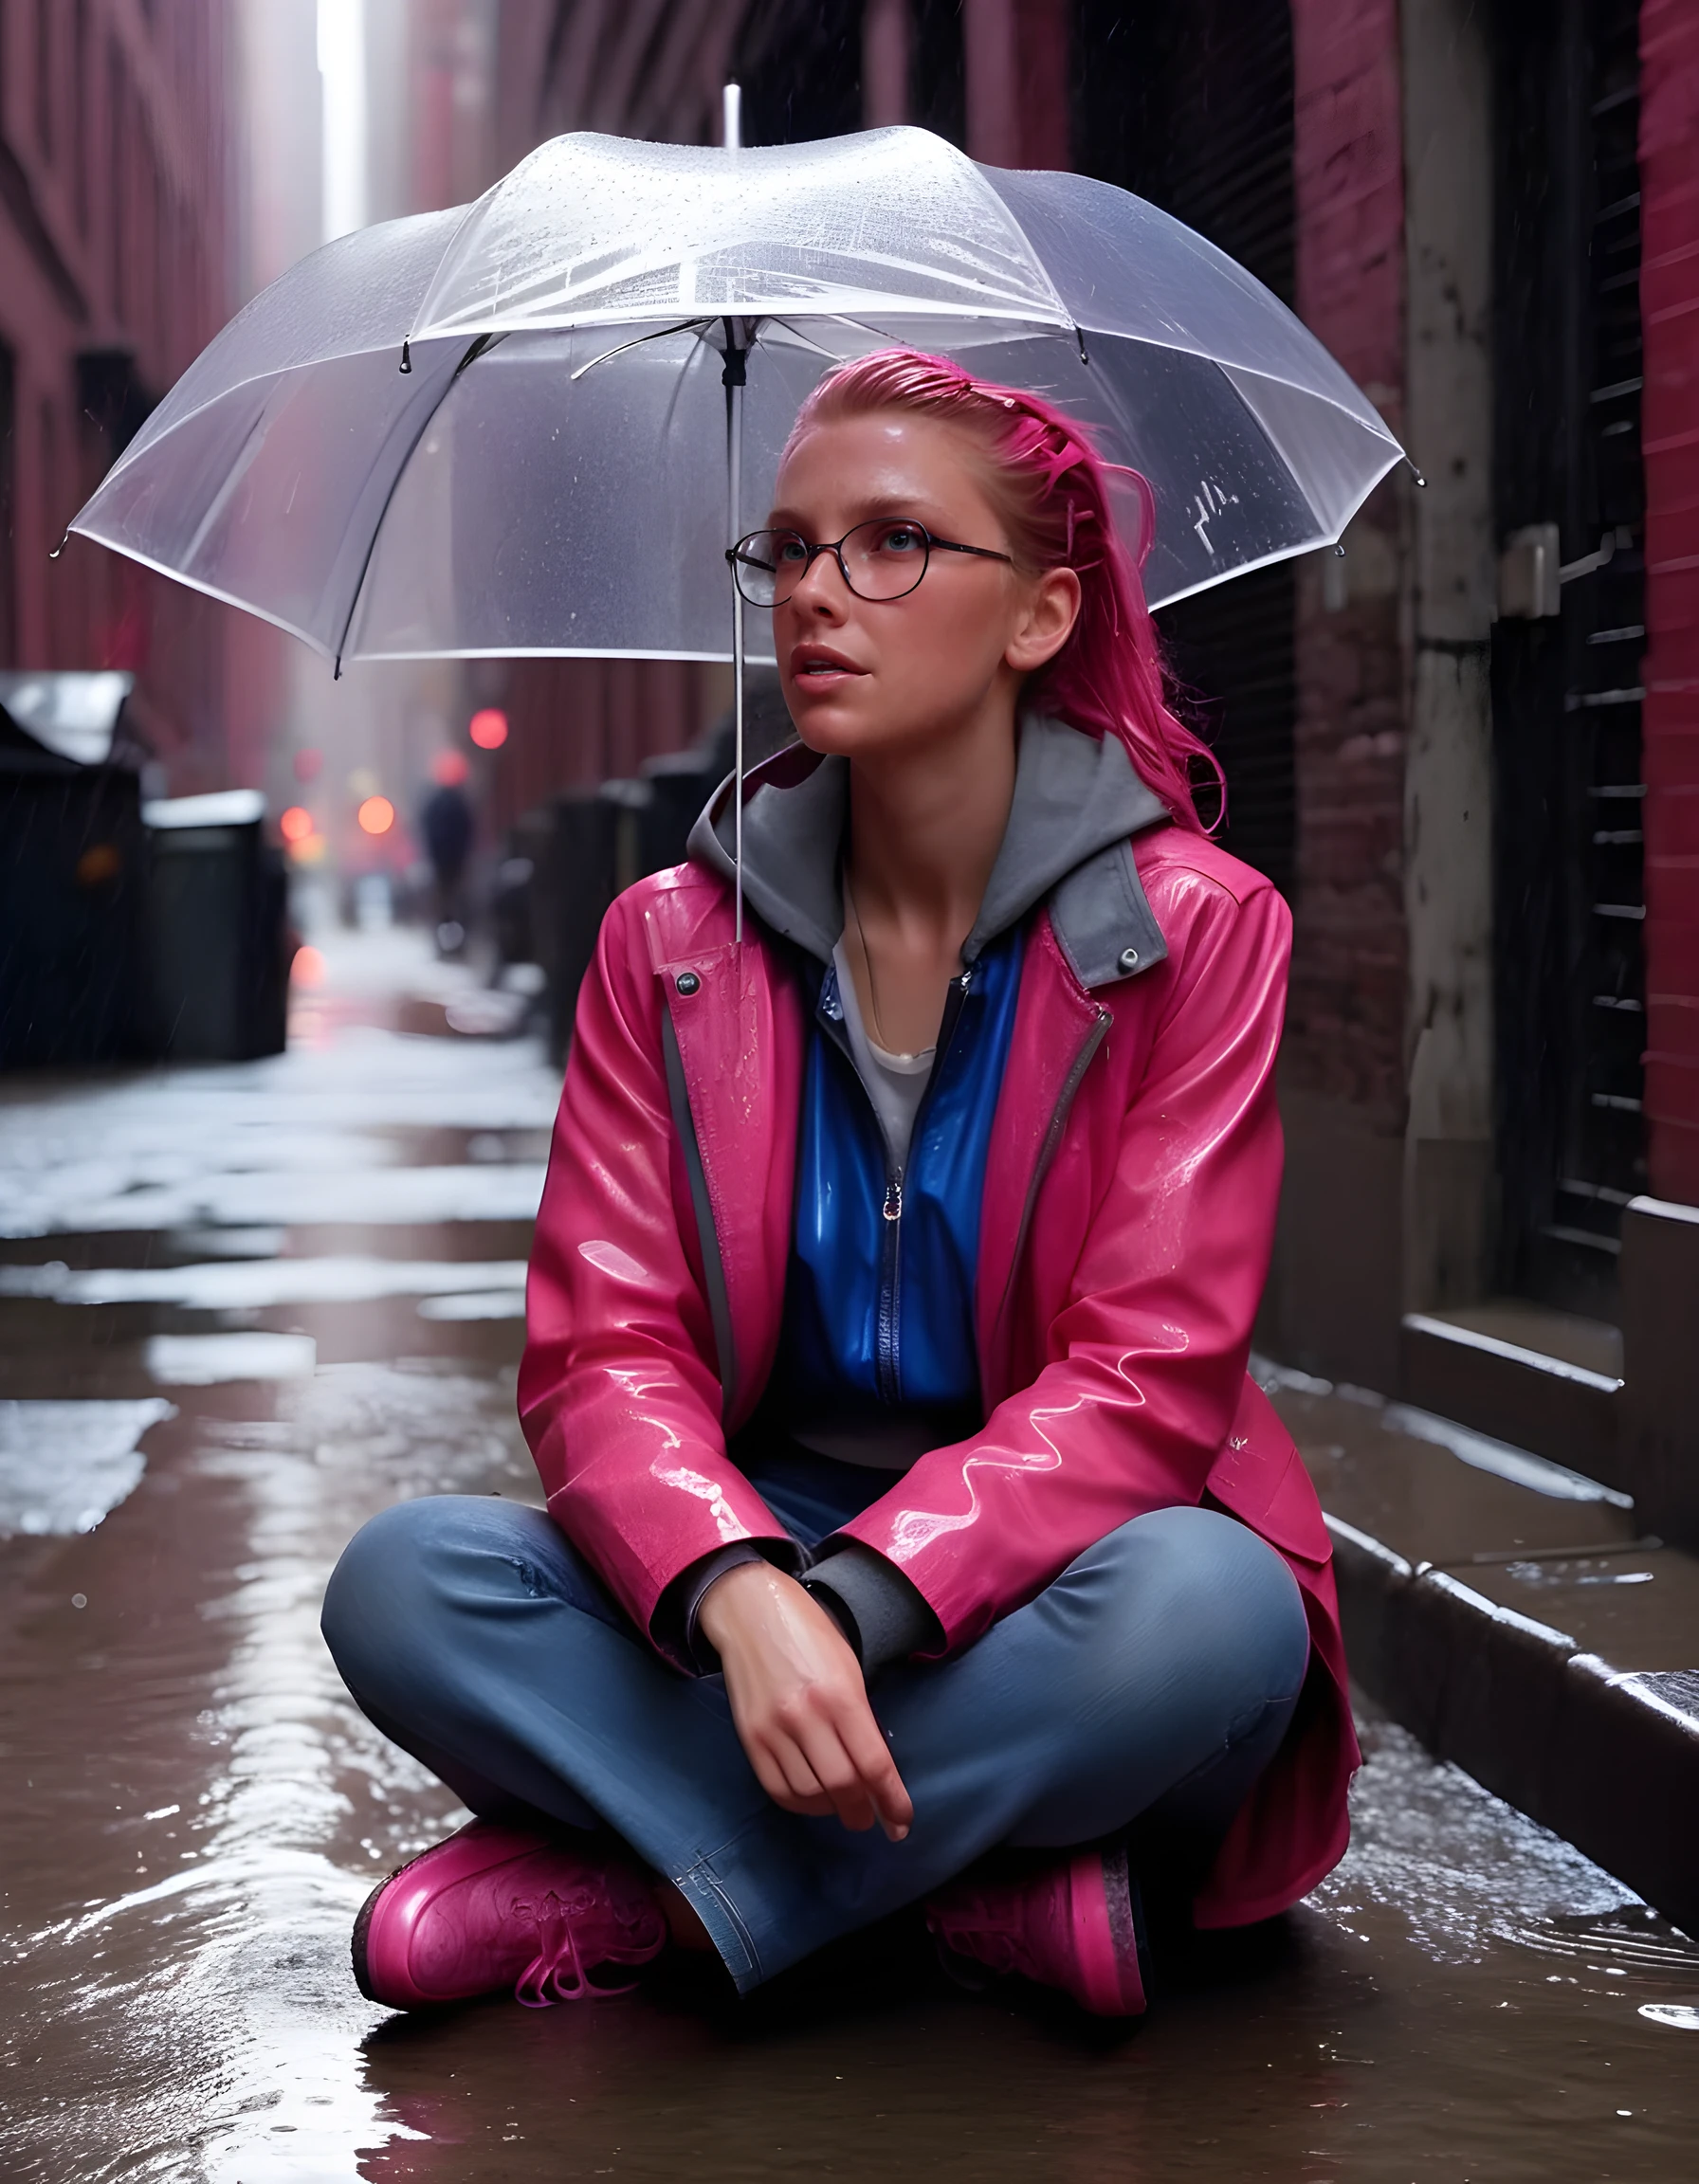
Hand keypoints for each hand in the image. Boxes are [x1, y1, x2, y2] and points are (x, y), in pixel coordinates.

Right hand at [698, 1560, 912, 1839]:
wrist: (749, 1609)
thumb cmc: (808, 1632)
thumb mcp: (848, 1667)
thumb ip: (860, 1718)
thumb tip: (873, 1769)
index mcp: (840, 1694)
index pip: (874, 1764)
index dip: (893, 1801)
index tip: (902, 1824)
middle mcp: (806, 1716)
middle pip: (843, 1787)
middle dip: (863, 1812)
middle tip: (872, 1819)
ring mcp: (773, 1729)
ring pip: (810, 1795)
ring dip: (832, 1810)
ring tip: (843, 1806)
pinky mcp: (749, 1738)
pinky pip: (777, 1789)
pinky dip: (800, 1804)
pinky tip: (813, 1798)